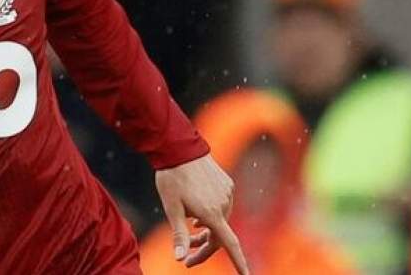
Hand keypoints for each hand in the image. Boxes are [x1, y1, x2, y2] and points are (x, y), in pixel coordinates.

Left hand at [155, 154, 248, 273]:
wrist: (179, 147)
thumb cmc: (172, 179)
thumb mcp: (171, 208)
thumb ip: (178, 235)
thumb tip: (179, 258)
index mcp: (212, 213)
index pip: (229, 244)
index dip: (239, 262)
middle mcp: (224, 204)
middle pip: (220, 236)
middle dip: (204, 249)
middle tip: (186, 259)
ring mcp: (227, 193)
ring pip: (220, 221)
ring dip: (207, 231)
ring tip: (190, 231)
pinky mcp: (228, 184)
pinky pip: (221, 206)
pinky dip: (211, 216)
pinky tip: (198, 216)